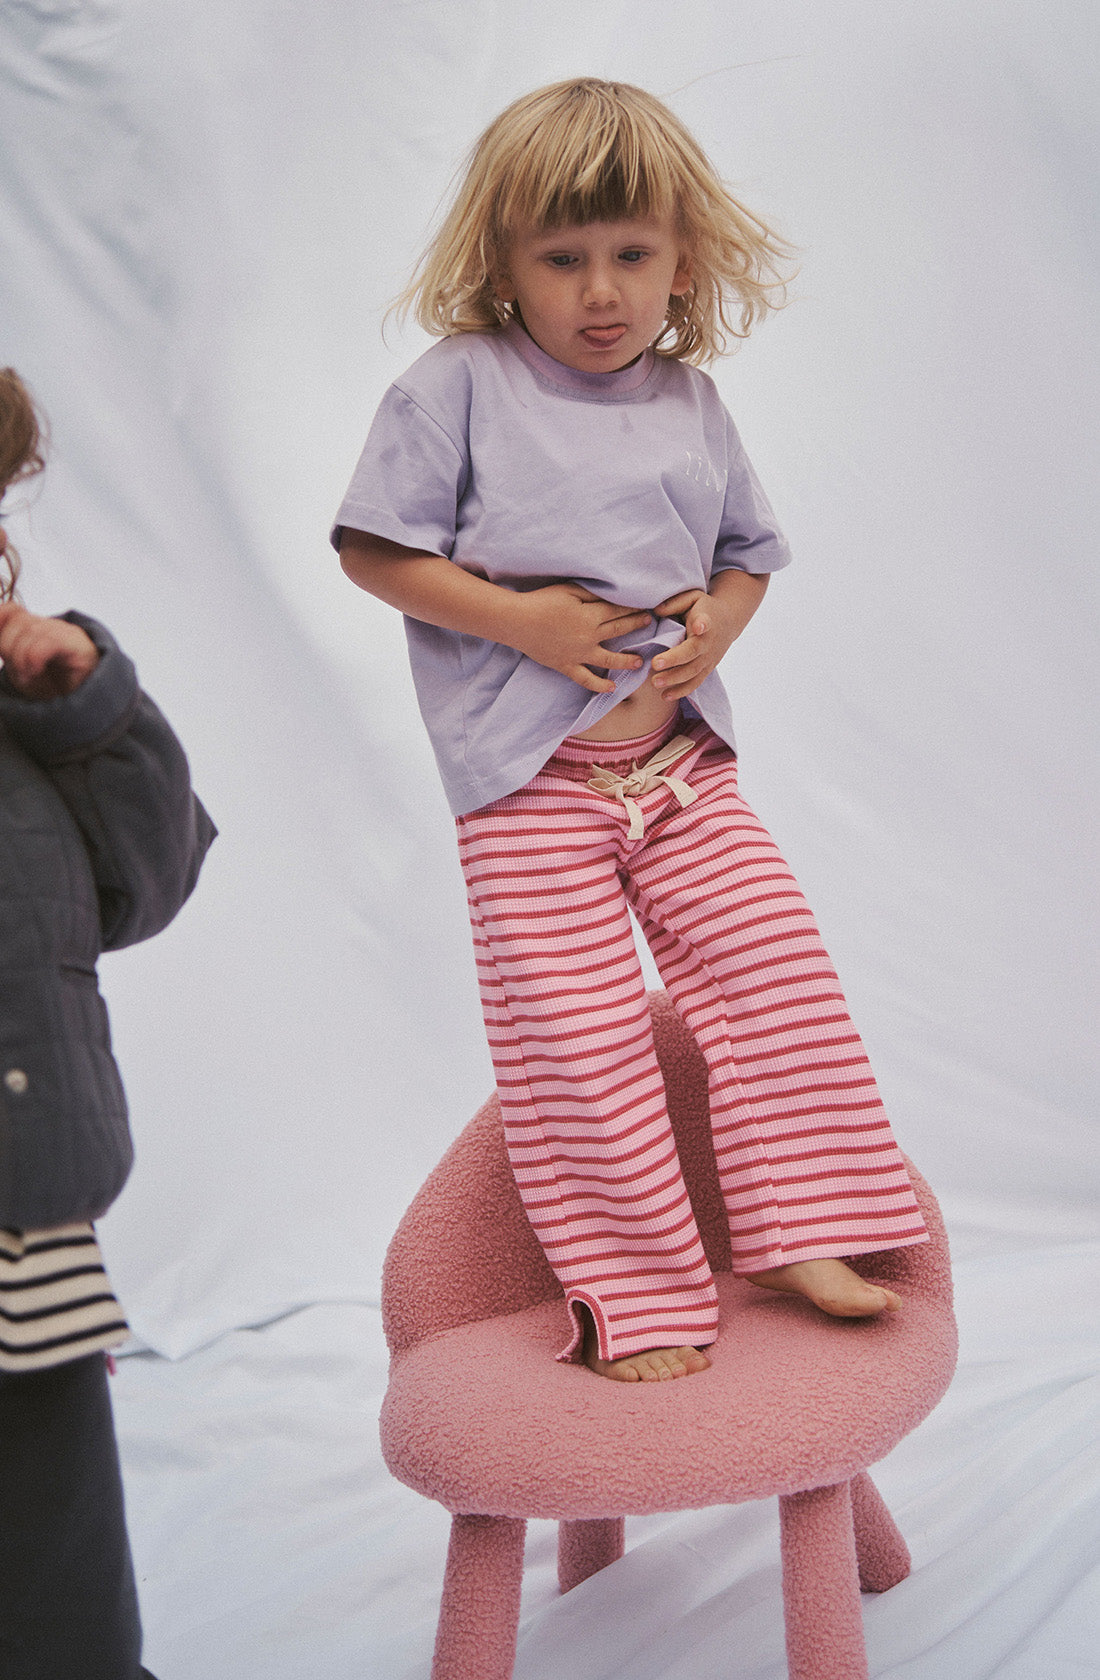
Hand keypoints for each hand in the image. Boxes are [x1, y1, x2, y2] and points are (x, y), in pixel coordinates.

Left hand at [0, 603, 98, 698]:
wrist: (88, 704)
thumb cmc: (56, 689)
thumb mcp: (21, 671)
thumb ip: (9, 653)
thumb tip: (0, 646)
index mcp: (37, 629)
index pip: (13, 610)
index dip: (0, 618)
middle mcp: (50, 626)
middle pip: (18, 620)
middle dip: (7, 647)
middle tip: (18, 672)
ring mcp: (65, 632)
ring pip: (30, 631)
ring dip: (20, 658)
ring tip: (28, 677)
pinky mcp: (76, 644)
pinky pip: (47, 642)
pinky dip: (34, 658)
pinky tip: (36, 670)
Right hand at [511, 583, 651, 692]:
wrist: (517, 621)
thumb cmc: (542, 601)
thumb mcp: (570, 590)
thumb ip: (592, 594)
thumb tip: (613, 595)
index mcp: (591, 616)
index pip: (619, 611)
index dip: (634, 608)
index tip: (646, 606)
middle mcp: (589, 637)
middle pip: (618, 631)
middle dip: (635, 626)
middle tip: (649, 624)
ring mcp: (579, 655)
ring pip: (609, 660)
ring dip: (627, 661)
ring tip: (640, 662)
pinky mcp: (566, 666)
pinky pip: (586, 679)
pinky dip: (599, 685)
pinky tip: (612, 688)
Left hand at [647, 588, 738, 699]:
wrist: (729, 621)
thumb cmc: (704, 608)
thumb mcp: (693, 597)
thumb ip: (675, 603)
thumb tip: (656, 611)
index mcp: (706, 621)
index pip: (705, 623)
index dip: (702, 624)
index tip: (699, 626)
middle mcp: (709, 643)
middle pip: (692, 654)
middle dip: (674, 661)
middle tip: (654, 664)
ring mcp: (709, 658)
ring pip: (693, 672)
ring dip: (674, 680)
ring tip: (655, 683)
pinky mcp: (707, 669)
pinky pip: (695, 682)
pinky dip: (681, 691)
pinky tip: (665, 696)